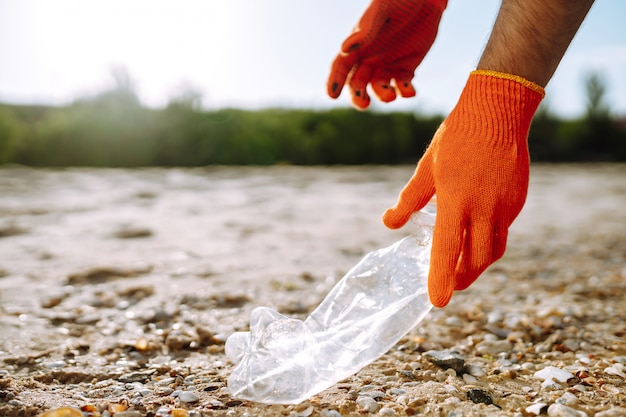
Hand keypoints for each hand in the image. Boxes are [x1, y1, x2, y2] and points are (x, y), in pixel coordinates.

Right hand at [327, 0, 446, 108]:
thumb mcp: (381, 11)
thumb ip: (365, 31)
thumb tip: (344, 49)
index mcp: (358, 45)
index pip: (341, 66)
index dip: (335, 81)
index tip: (332, 95)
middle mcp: (370, 58)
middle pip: (358, 83)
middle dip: (358, 96)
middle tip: (363, 103)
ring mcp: (388, 64)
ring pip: (380, 88)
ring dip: (383, 95)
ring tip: (391, 95)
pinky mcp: (407, 68)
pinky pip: (403, 85)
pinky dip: (405, 92)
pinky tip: (410, 91)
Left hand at [382, 71, 544, 306]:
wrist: (497, 112)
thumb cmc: (455, 139)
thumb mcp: (427, 169)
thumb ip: (408, 201)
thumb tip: (389, 224)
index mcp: (456, 201)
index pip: (447, 250)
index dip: (441, 279)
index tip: (437, 302)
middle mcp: (484, 209)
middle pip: (476, 260)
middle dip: (462, 278)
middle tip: (449, 286)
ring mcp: (505, 207)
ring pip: (494, 250)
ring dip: (478, 266)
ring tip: (463, 269)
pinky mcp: (517, 201)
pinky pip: (503, 232)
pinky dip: (489, 243)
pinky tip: (477, 238)